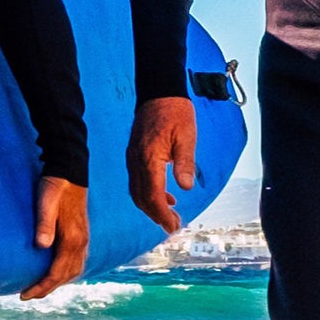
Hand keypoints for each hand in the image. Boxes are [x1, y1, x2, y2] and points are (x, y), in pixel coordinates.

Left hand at [21, 176, 88, 299]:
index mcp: (72, 239)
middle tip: (28, 294)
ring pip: (74, 271)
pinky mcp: (81, 234)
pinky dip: (66, 273)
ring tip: (40, 287)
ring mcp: (83, 239)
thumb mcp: (46, 202)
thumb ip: (44, 223)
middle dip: (48, 288)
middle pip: (67, 276)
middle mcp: (81, 242)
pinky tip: (56, 272)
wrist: (70, 172)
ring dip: (58, 282)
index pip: (57, 273)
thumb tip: (41, 246)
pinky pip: (77, 261)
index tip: (24, 294)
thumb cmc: (55, 186)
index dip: (41, 286)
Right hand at [127, 96, 196, 234]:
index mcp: (149, 158)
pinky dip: (148, 193)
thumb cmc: (176, 112)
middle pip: (141, 198)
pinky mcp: (134, 154)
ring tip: (170, 215)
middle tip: (174, 226)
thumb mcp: (187, 137)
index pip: (152, 196)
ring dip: (151, 206)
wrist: (158, 92)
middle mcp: (136, 161)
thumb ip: (185, 163)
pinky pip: (137, 181)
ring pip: (136, 191)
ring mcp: (132, 158)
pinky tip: (166, 195)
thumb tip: (186, 187)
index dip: (162, 215)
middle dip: (156, 216)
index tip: (173, 227)